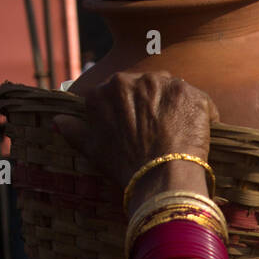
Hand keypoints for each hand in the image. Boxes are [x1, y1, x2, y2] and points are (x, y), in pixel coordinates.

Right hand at [52, 70, 219, 191]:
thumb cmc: (125, 166)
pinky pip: (199, 102)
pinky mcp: (192, 93)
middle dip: (155, 106)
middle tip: (160, 134)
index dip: (131, 111)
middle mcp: (134, 79)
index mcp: (106, 89)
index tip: (138, 129)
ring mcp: (165, 84)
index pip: (121, 92)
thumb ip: (74, 131)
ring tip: (178, 137)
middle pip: (148, 87)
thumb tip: (57, 121)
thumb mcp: (93, 149)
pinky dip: (200, 117)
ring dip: (178, 110)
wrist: (160, 178)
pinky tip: (196, 137)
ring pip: (173, 92)